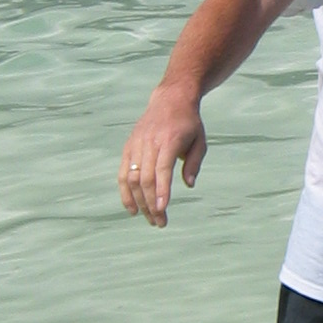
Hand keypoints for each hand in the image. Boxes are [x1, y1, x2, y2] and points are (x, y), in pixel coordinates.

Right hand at [118, 85, 204, 225]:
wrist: (170, 99)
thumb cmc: (189, 123)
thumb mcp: (200, 141)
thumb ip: (194, 163)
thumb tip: (189, 185)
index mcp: (169, 140)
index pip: (162, 169)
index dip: (161, 190)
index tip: (162, 209)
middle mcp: (149, 142)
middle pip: (145, 178)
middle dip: (151, 203)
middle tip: (160, 222)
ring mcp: (136, 144)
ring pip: (131, 178)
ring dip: (138, 202)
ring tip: (149, 219)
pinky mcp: (129, 147)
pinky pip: (122, 173)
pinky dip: (125, 192)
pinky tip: (132, 209)